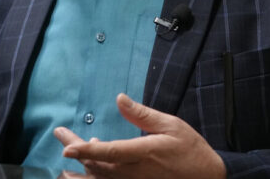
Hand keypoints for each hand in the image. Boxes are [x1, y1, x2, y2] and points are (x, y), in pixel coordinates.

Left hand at [54, 94, 225, 178]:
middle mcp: (135, 172)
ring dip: (83, 162)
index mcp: (144, 153)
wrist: (208, 178)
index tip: (66, 147)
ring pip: (100, 176)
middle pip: (97, 164)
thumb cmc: (191, 150)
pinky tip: (93, 160)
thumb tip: (119, 98)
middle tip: (60, 134)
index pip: (108, 152)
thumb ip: (142, 114)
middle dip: (76, 149)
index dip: (85, 150)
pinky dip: (96, 172)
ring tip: (71, 147)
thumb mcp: (171, 125)